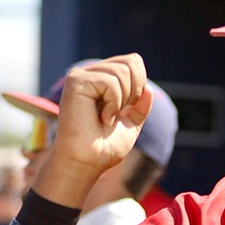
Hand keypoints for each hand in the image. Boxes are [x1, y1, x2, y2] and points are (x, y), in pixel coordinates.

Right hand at [31, 55, 153, 205]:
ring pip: (123, 72)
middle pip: (132, 61)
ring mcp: (81, 75)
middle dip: (135, 91)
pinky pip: (110, 82)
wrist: (87, 162)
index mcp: (102, 79)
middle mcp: (90, 73)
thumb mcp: (131, 123)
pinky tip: (101, 117)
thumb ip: (141, 105)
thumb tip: (148, 88)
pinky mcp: (76, 81)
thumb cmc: (104, 147)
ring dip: (123, 101)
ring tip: (107, 117)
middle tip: (120, 113)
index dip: (140, 85)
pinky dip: (113, 104)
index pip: (133, 62)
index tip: (126, 111)